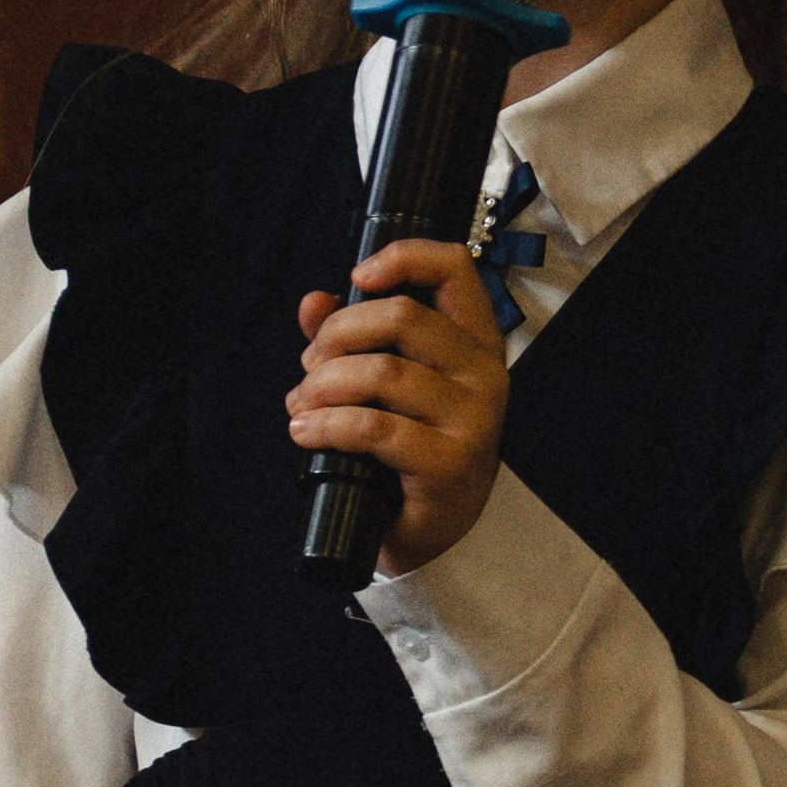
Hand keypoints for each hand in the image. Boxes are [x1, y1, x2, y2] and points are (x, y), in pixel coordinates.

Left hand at [289, 237, 509, 575]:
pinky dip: (326, 425)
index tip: (356, 277)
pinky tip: (306, 431)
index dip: (403, 257)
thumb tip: (313, 301)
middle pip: (402, 317)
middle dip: (336, 336)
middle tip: (310, 366)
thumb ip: (353, 337)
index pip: (455, 268)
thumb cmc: (413, 446)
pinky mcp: (449, 462)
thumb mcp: (389, 384)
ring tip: (302, 405)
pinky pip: (373, 427)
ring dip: (322, 386)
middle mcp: (485, 373)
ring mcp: (473, 420)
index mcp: (476, 341)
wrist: (437, 529)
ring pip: (381, 372)